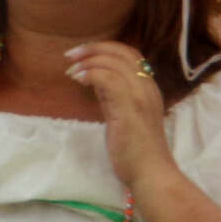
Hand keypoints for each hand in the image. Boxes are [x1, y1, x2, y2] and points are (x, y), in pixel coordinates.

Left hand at [65, 41, 173, 188]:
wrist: (150, 172)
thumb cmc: (136, 151)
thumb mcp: (124, 116)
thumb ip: (114, 97)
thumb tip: (96, 81)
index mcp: (149, 89)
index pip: (131, 55)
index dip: (105, 49)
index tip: (82, 55)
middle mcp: (147, 87)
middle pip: (122, 52)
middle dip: (93, 49)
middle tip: (70, 55)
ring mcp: (140, 96)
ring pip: (114, 62)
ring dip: (88, 61)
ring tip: (71, 70)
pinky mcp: (128, 106)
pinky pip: (108, 78)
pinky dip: (91, 73)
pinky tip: (78, 80)